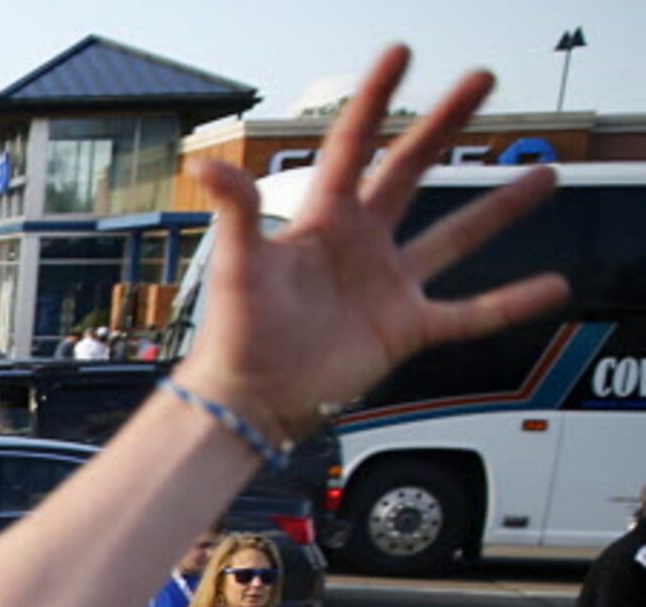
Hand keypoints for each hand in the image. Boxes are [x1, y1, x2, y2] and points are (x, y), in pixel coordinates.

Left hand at [172, 49, 567, 447]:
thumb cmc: (235, 335)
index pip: (351, 146)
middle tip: (481, 81)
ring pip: (453, 237)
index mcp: (322, 221)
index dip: (375, 100)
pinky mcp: (404, 329)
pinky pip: (468, 313)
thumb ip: (235, 210)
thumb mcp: (237, 266)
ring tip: (545, 175)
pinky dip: (509, 303)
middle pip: (409, 171)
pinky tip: (552, 285)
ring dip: (499, 208)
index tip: (400, 54)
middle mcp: (359, 245)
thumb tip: (204, 164)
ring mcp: (386, 286)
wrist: (249, 403)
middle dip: (443, 125)